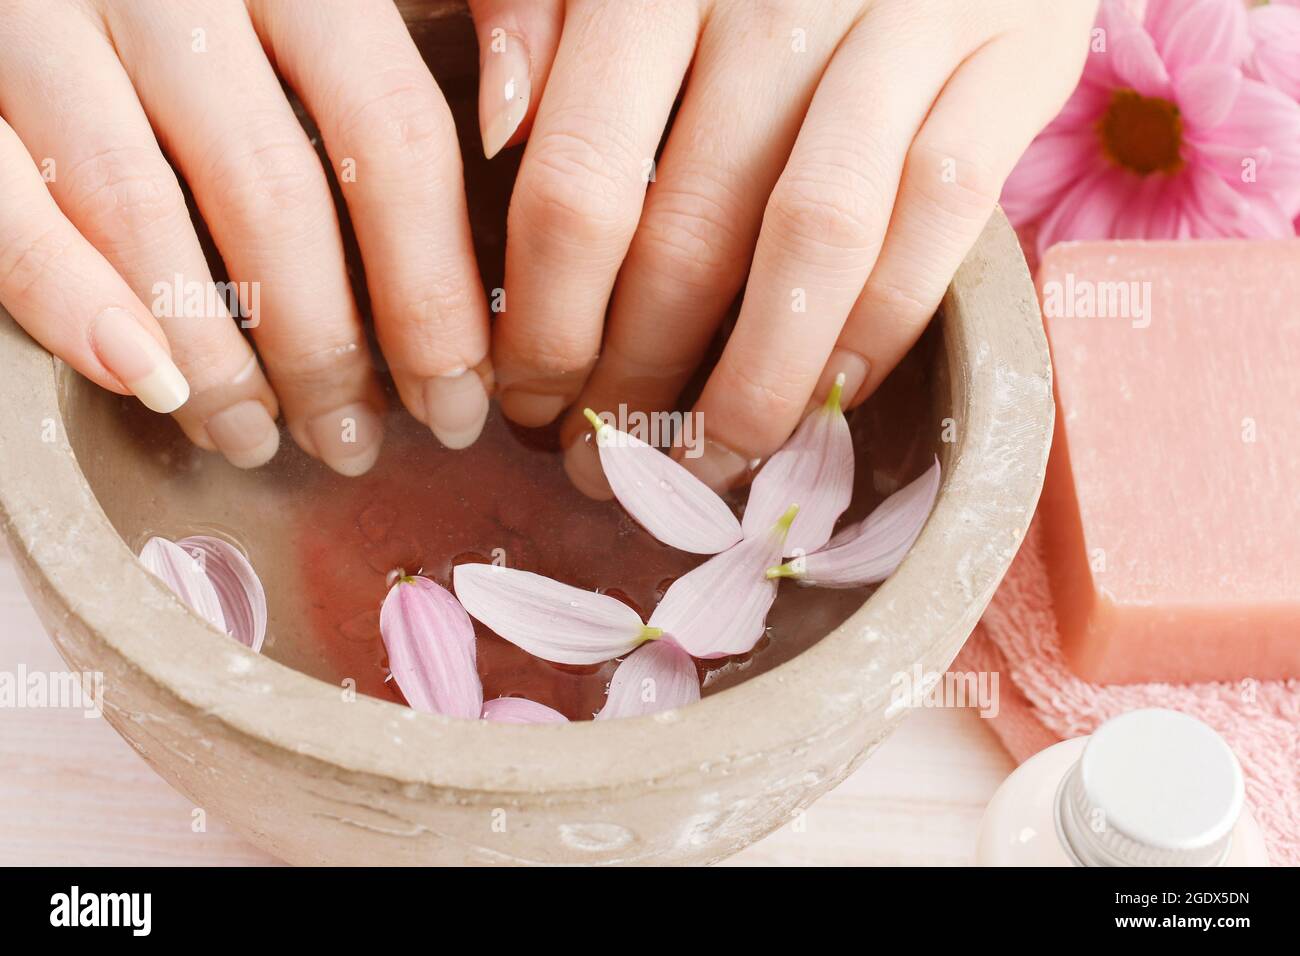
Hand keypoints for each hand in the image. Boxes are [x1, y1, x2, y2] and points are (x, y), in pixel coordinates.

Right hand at [0, 0, 491, 473]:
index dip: (433, 289)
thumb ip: (451, 20)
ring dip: (210, 355)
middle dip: (327, 348)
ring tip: (255, 435)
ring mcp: (52, 20)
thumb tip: (517, 125)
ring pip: (140, 212)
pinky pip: (7, 202)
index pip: (395, 140)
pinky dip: (67, 299)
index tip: (459, 393)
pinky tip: (143, 383)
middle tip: (356, 441)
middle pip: (275, 195)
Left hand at [471, 0, 1095, 492]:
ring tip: (703, 465)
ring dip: (754, 382)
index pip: (580, 180)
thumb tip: (497, 129)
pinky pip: (935, 222)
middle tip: (606, 460)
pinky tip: (826, 398)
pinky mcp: (1010, 58)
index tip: (531, 398)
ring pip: (814, 241)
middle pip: (690, 232)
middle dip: (637, 378)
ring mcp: (904, 20)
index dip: (550, 318)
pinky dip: (878, 326)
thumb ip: (546, 13)